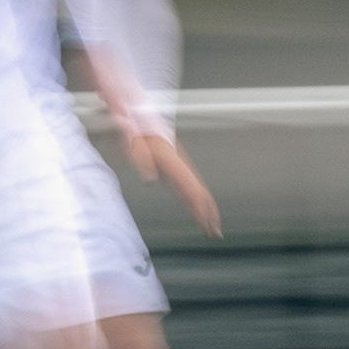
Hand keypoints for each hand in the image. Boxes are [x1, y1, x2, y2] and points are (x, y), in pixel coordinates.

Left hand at [119, 119, 221, 237]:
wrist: (138, 115)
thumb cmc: (135, 129)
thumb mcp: (133, 143)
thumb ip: (140, 159)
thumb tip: (149, 179)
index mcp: (171, 161)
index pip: (192, 190)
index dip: (200, 209)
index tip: (207, 224)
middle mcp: (180, 165)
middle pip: (199, 193)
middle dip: (208, 214)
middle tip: (214, 234)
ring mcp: (179, 165)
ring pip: (197, 190)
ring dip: (204, 209)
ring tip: (209, 227)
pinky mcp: (174, 165)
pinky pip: (190, 186)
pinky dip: (196, 199)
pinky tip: (195, 207)